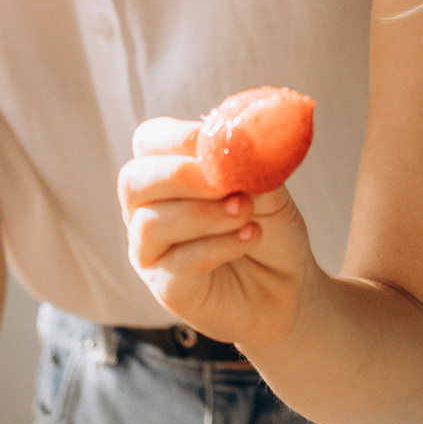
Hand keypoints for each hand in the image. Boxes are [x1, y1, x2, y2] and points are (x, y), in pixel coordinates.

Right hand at [120, 117, 315, 348]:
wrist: (288, 285)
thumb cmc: (271, 227)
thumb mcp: (269, 187)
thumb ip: (248, 164)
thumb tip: (236, 140)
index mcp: (168, 171)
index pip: (149, 142)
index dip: (176, 137)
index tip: (215, 141)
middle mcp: (148, 208)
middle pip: (134, 181)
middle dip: (180, 176)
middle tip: (226, 182)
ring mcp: (151, 250)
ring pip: (151, 223)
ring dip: (203, 214)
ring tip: (246, 213)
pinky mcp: (166, 287)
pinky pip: (177, 262)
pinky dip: (217, 246)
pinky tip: (250, 238)